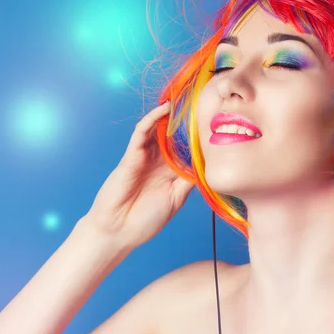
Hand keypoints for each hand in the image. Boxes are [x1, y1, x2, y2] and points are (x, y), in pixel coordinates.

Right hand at [84, 101, 194, 249]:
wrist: (119, 232)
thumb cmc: (146, 219)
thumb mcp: (175, 199)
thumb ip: (188, 180)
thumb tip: (207, 164)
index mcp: (171, 171)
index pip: (186, 149)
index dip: (198, 137)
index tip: (215, 124)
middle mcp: (158, 161)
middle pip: (173, 135)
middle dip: (185, 121)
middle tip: (202, 104)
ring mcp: (144, 157)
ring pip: (157, 129)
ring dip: (169, 115)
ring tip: (184, 100)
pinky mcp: (131, 156)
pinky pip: (140, 134)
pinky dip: (151, 120)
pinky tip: (163, 110)